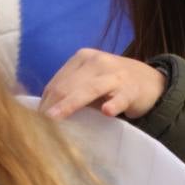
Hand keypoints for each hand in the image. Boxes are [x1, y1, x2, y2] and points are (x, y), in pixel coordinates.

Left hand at [39, 49, 166, 120]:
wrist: (150, 81)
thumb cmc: (112, 84)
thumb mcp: (90, 80)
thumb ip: (70, 91)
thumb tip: (42, 113)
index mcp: (82, 58)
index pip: (57, 82)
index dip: (44, 102)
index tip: (33, 121)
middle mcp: (97, 61)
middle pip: (68, 85)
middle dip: (51, 106)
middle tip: (38, 127)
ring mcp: (115, 75)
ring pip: (88, 89)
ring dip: (70, 104)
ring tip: (54, 118)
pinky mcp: (131, 89)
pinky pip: (120, 97)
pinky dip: (113, 104)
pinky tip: (107, 111)